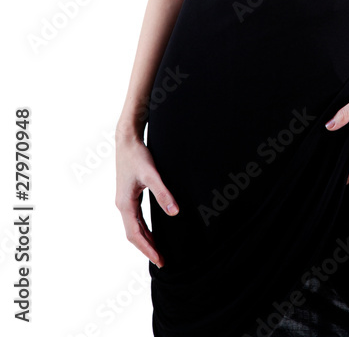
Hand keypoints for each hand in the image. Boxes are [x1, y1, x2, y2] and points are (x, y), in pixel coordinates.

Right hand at [114, 132, 178, 267]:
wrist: (126, 140)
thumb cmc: (137, 156)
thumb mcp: (151, 174)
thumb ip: (163, 193)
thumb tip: (174, 212)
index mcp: (125, 204)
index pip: (135, 234)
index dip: (147, 248)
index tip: (159, 260)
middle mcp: (122, 205)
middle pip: (133, 234)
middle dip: (147, 248)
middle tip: (162, 261)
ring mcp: (124, 201)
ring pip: (134, 227)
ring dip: (145, 239)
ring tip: (158, 251)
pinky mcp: (129, 195)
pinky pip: (135, 218)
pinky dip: (143, 228)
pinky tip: (152, 231)